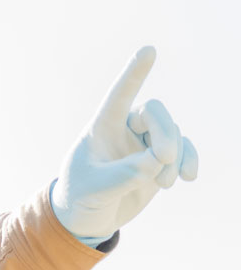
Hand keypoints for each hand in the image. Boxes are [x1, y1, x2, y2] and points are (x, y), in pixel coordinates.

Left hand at [51, 46, 197, 245]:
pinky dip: (189, 160)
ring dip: (173, 157)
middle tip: (164, 158)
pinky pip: (183, 151)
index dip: (133, 74)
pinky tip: (188, 176)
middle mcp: (124, 130)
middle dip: (164, 133)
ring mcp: (144, 144)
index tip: (148, 50)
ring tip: (162, 183)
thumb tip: (157, 161)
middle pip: (154, 114)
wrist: (87, 220)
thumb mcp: (94, 190)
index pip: (118, 96)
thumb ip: (123, 175)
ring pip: (171, 134)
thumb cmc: (80, 197)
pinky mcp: (159, 160)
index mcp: (101, 129)